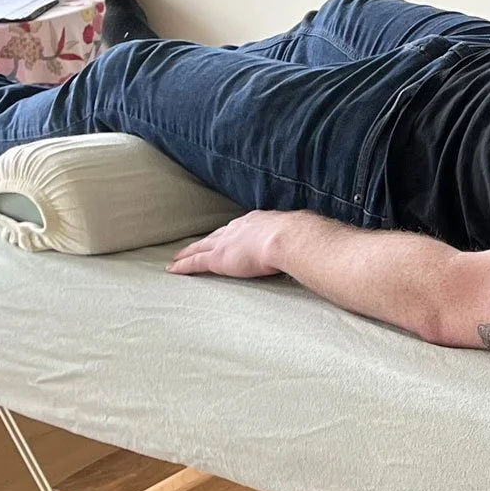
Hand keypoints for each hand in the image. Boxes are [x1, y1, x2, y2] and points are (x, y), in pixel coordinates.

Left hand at [167, 211, 303, 278]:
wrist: (290, 238)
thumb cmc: (300, 237)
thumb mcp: (299, 233)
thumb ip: (301, 238)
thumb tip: (316, 242)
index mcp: (258, 221)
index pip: (239, 228)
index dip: (230, 233)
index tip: (226, 237)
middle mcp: (238, 228)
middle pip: (216, 235)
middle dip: (205, 240)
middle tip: (193, 245)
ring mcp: (226, 242)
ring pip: (201, 247)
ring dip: (188, 252)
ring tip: (177, 257)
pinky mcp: (218, 258)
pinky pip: (195, 262)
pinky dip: (183, 265)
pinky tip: (172, 269)